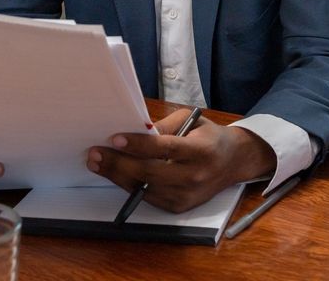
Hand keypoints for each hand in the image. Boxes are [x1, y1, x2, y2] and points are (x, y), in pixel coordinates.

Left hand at [87, 109, 275, 212]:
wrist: (233, 162)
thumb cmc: (208, 137)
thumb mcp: (191, 121)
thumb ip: (164, 126)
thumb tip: (134, 131)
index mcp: (201, 151)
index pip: (165, 149)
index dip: (139, 145)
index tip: (115, 138)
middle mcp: (195, 176)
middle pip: (149, 173)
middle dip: (118, 163)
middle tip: (95, 153)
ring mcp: (187, 195)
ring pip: (144, 188)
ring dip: (117, 176)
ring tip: (98, 163)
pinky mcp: (179, 207)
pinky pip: (148, 197)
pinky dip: (129, 185)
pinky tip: (116, 174)